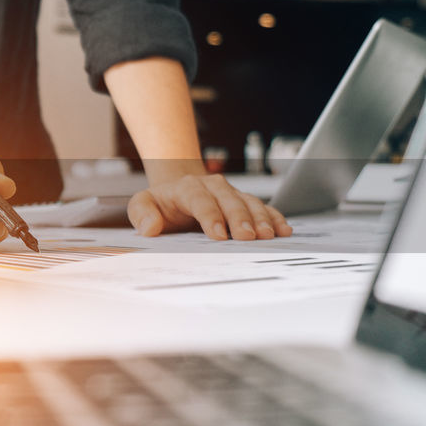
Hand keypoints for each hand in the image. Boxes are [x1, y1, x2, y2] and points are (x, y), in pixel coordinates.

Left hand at [128, 173, 291, 240]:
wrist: (178, 190)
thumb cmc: (161, 203)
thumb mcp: (142, 205)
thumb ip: (141, 213)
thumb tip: (149, 227)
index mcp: (187, 188)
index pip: (200, 200)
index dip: (210, 216)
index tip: (218, 235)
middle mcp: (213, 187)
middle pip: (229, 200)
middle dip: (240, 218)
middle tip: (248, 237)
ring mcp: (231, 194)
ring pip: (249, 202)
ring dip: (260, 219)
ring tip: (269, 236)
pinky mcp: (244, 202)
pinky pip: (263, 207)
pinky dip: (274, 218)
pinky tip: (284, 230)